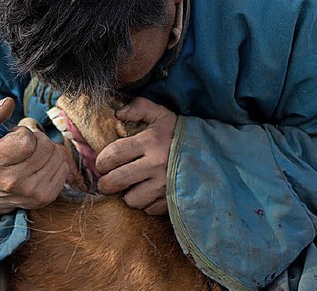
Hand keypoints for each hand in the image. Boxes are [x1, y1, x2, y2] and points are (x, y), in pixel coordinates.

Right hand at [0, 97, 74, 215]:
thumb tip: (8, 102)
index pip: (26, 140)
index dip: (23, 134)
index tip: (15, 139)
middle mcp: (10, 181)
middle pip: (45, 147)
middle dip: (38, 140)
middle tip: (27, 147)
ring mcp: (29, 192)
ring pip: (57, 155)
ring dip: (48, 150)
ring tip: (34, 156)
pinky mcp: (45, 197)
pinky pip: (64, 167)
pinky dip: (56, 163)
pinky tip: (41, 167)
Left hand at [95, 97, 175, 214]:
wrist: (216, 153)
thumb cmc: (182, 134)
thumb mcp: (162, 115)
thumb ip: (140, 107)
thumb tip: (118, 113)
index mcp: (150, 141)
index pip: (114, 154)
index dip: (101, 161)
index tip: (101, 164)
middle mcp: (156, 164)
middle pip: (116, 180)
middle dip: (105, 184)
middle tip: (106, 182)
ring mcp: (165, 185)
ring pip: (131, 199)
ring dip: (128, 194)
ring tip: (132, 186)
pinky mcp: (173, 200)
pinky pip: (149, 209)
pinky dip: (146, 204)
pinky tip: (149, 192)